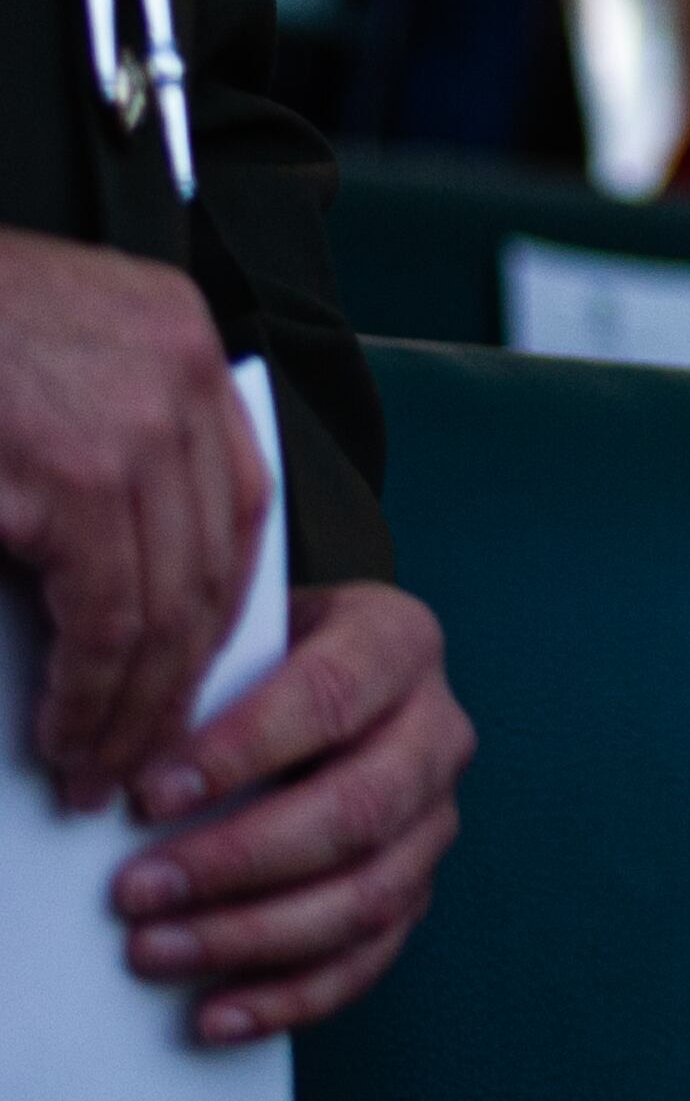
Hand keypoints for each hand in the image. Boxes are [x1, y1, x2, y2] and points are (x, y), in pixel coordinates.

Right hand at [0, 231, 266, 810]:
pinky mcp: (79, 475)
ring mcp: (136, 421)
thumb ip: (91, 449)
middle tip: (144, 749)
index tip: (191, 668)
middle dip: (182, 672)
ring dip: (136, 701)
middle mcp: (180, 372)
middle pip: (217, 558)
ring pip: (172, 601)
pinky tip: (65, 730)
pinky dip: (92, 688)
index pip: (240, 495)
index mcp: (177, 337)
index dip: (219, 598)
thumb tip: (113, 591)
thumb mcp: (38, 369)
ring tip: (96, 763)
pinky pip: (112, 613)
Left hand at [114, 581, 469, 1042]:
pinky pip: (369, 957)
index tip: (150, 796)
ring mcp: (435, 817)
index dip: (242, 751)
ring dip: (254, 936)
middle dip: (240, 860)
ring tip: (156, 950)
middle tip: (137, 890)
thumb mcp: (247, 639)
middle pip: (360, 808)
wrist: (324, 677)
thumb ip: (209, 684)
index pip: (332, 696)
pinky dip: (291, 996)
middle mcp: (437, 731)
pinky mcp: (417, 887)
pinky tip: (217, 1013)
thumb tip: (132, 765)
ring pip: (370, 893)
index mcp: (398, 644)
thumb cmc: (267, 661)